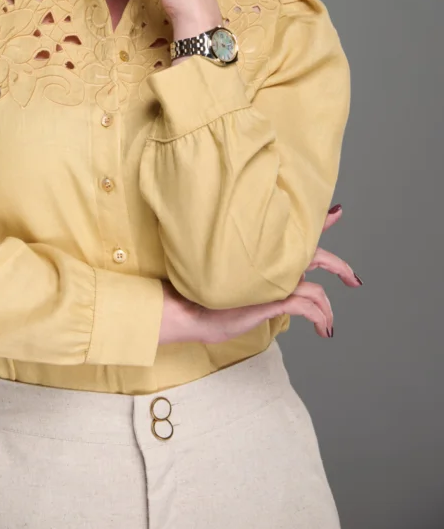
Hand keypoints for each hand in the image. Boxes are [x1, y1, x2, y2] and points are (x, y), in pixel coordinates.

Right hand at [159, 206, 361, 344]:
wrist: (190, 309)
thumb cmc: (206, 299)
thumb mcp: (235, 286)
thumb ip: (255, 278)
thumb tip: (272, 283)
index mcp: (263, 256)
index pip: (296, 235)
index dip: (319, 223)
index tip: (337, 213)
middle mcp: (271, 263)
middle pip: (315, 255)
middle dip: (337, 266)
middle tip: (352, 279)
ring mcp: (274, 282)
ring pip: (315, 291)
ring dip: (327, 308)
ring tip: (329, 323)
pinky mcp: (273, 300)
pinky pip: (307, 307)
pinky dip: (319, 318)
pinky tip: (323, 329)